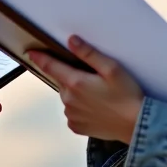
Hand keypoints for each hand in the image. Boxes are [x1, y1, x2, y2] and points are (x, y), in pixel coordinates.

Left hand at [27, 36, 143, 143]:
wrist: (135, 125)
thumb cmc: (126, 95)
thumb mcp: (111, 68)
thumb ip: (89, 54)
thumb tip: (71, 40)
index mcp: (75, 83)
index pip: (50, 66)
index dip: (40, 57)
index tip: (32, 52)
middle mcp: (69, 100)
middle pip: (62, 81)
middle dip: (72, 76)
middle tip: (93, 78)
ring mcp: (71, 115)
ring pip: (67, 96)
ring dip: (76, 92)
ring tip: (98, 95)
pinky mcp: (76, 126)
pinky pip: (72, 112)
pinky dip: (80, 107)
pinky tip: (96, 107)